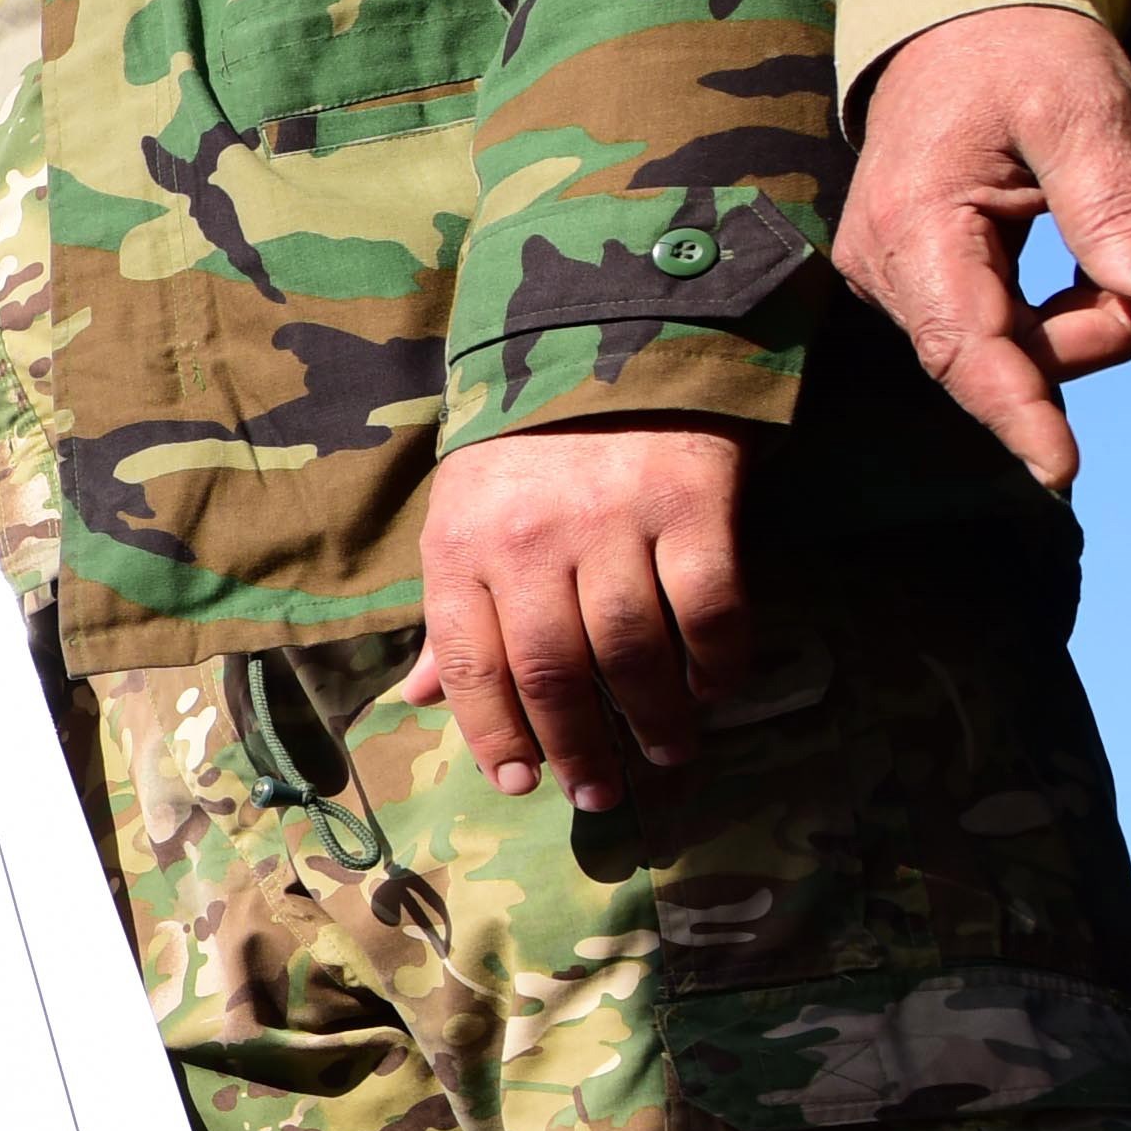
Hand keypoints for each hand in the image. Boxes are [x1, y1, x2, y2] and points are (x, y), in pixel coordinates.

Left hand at [401, 418, 757, 808]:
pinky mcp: (691, 502)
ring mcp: (613, 518)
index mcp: (461, 543)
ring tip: (666, 754)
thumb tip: (415, 700)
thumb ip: (449, 614)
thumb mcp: (463, 516)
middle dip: (577, 747)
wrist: (611, 335)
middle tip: (600, 795)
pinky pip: (709, 607)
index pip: (469, 663)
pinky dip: (716, 661)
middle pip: (552, 670)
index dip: (494, 734)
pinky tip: (713, 690)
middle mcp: (530, 537)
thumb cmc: (525, 445)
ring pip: (630, 650)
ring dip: (653, 718)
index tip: (521, 784)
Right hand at [841, 3, 1130, 493]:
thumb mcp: (1084, 108)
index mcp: (918, 224)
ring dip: (1081, 326)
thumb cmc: (1021, 47)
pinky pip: (995, 327)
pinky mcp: (920, 273)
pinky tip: (1091, 269)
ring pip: (1002, 347)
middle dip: (1092, 339)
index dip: (1018, 413)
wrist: (958, 12)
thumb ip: (1117, 205)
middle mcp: (887, 264)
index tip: (1062, 471)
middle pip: (997, 356)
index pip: (969, 345)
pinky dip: (1057, 316)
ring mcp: (896, 273)